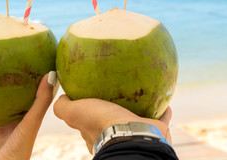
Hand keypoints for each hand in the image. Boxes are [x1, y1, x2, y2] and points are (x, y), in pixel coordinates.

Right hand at [0, 72, 57, 159]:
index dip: (34, 83)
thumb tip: (50, 74)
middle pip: (11, 103)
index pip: (34, 98)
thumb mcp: (32, 122)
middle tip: (3, 68)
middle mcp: (15, 126)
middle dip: (8, 89)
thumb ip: (41, 101)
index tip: (32, 64)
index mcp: (29, 121)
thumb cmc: (20, 149)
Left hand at [53, 95, 171, 153]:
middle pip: (116, 119)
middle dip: (117, 109)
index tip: (96, 96)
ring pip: (139, 118)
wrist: (131, 135)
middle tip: (120, 92)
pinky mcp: (156, 129)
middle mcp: (118, 134)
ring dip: (141, 107)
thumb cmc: (100, 123)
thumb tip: (61, 96)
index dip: (93, 110)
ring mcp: (138, 132)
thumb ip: (63, 107)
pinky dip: (163, 109)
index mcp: (98, 133)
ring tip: (143, 92)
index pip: (93, 121)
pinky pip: (161, 116)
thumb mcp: (75, 112)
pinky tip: (164, 98)